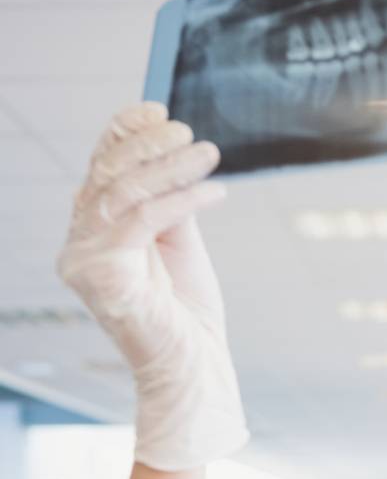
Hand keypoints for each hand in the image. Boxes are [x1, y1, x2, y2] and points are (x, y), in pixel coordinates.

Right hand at [56, 100, 249, 468]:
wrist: (194, 369)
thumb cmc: (188, 314)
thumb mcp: (180, 243)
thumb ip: (169, 200)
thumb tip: (174, 152)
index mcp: (94, 232)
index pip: (101, 167)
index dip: (124, 131)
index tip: (159, 109)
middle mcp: (79, 243)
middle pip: (107, 172)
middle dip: (150, 144)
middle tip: (191, 133)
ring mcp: (83, 260)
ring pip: (122, 190)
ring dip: (170, 166)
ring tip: (208, 153)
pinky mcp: (101, 275)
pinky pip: (140, 219)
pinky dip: (180, 199)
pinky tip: (214, 191)